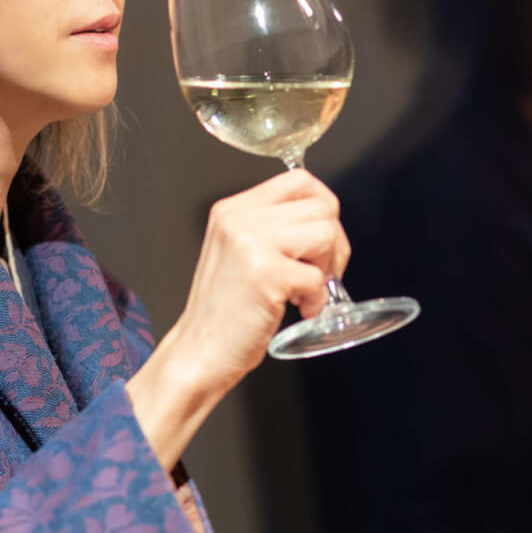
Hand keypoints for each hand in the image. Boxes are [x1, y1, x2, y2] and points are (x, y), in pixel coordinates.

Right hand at [126, 170, 348, 466]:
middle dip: (333, 244)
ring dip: (326, 269)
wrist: (198, 353)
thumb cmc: (224, 312)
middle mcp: (241, 218)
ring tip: (304, 291)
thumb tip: (323, 221)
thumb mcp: (239, 253)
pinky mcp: (266, 274)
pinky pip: (318, 278)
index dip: (324, 208)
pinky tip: (297, 310)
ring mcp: (252, 243)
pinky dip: (317, 301)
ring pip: (326, 234)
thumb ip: (272, 229)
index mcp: (234, 209)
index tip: (322, 239)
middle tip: (319, 273)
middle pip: (322, 207)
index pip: (300, 180)